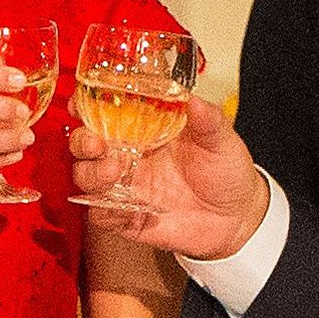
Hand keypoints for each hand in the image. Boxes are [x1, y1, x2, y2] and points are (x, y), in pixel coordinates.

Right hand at [67, 95, 269, 258]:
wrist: (237, 218)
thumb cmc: (227, 173)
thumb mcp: (222, 140)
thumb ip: (207, 119)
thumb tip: (192, 98)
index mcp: (146, 129)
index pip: (106, 112)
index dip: (87, 105)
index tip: (81, 102)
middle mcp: (129, 156)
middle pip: (86, 144)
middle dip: (83, 141)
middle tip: (96, 143)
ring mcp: (125, 187)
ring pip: (86, 177)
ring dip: (92, 173)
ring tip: (114, 170)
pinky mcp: (126, 216)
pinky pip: (100, 215)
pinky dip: (102, 211)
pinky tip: (121, 207)